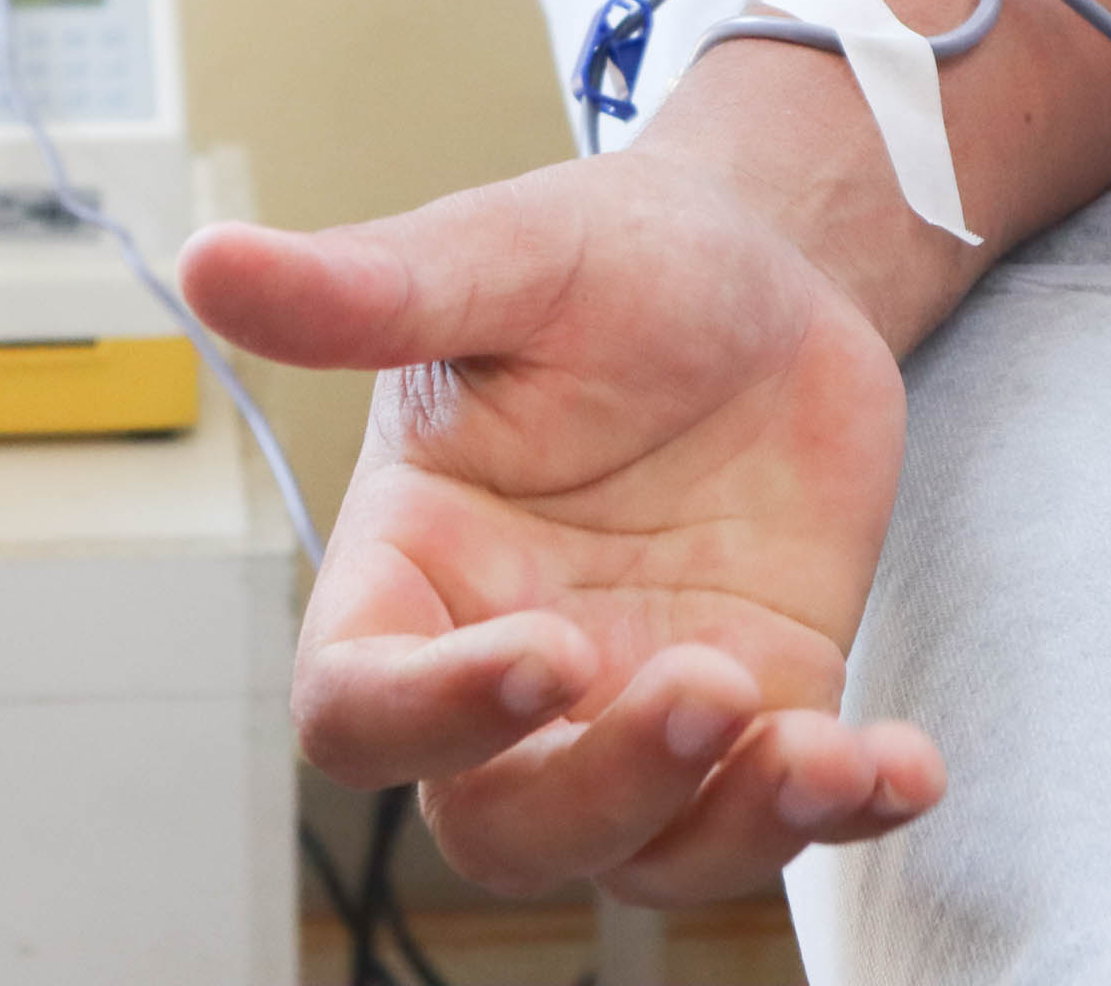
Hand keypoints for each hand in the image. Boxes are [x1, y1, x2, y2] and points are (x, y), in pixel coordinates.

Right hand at [179, 144, 943, 903]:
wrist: (771, 267)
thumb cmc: (610, 258)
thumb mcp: (501, 258)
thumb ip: (363, 290)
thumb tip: (207, 261)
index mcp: (411, 568)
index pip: (359, 706)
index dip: (432, 715)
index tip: (547, 647)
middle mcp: (509, 660)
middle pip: (499, 829)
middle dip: (601, 794)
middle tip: (707, 682)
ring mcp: (634, 702)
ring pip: (638, 853)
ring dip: (727, 831)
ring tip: (825, 749)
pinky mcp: (760, 708)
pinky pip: (783, 814)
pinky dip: (843, 814)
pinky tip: (903, 765)